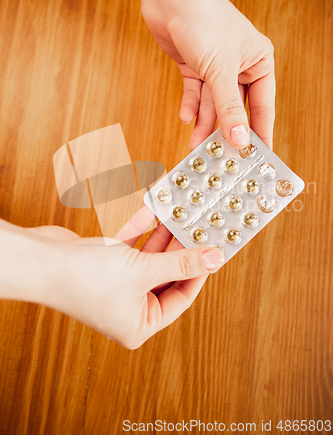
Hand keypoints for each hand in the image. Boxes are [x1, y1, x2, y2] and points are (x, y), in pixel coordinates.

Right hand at [26, 208, 223, 348]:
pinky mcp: (103, 266)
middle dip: (178, 250)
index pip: (180, 298)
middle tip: (196, 230)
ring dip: (161, 237)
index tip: (211, 250)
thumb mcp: (143, 271)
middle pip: (164, 276)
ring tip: (178, 217)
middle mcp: (127, 309)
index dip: (198, 272)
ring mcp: (114, 287)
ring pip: (147, 259)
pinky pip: (129, 247)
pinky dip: (139, 230)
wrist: (40, 262)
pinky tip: (151, 212)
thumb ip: (180, 263)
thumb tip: (214, 259)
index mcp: (139, 325)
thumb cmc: (84, 280)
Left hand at [141, 0, 274, 149]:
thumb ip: (229, 108)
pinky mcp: (194, 67)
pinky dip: (190, 106)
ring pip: (212, 104)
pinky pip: (194, 94)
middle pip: (234, 108)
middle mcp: (239, 66)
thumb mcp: (221, 71)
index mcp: (258, 62)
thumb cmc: (205, 20)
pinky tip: (185, 118)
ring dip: (203, 123)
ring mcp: (215, 67)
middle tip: (220, 154)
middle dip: (225, 130)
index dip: (259, 132)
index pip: (262, 106)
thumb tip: (240, 138)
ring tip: (196, 145)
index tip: (257, 156)